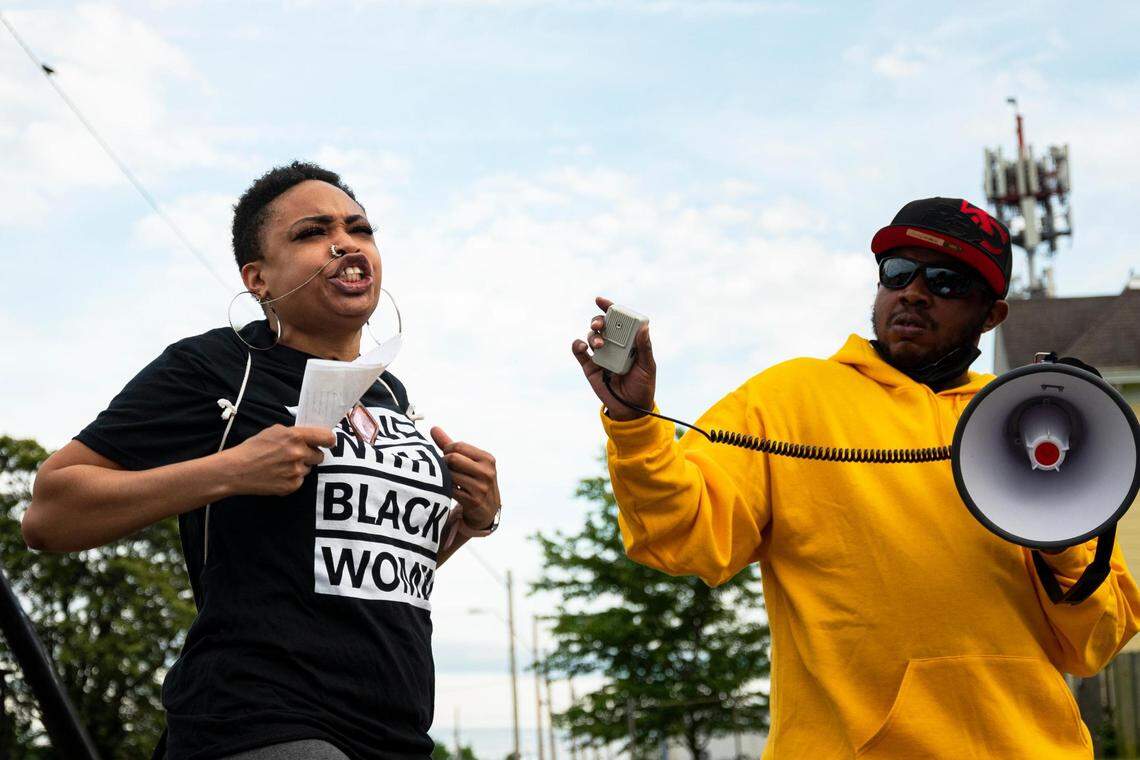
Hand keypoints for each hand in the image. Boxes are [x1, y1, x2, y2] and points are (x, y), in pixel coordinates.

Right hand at [220, 424, 334, 495]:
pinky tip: (278, 474)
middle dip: (311, 455)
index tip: (328, 442)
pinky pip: (300, 480)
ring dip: (300, 467)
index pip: (327, 437)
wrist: (236, 470)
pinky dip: (292, 478)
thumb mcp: (274, 431)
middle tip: (296, 455)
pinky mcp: (292, 486)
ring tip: (281, 465)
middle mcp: (298, 454)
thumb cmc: (253, 448)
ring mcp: (296, 471)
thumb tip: (310, 436)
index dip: (329, 440)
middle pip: (319, 456)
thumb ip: (294, 433)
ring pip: (309, 469)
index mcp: (295, 436)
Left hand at [431, 427, 499, 529]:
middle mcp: (486, 472)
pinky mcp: (473, 501)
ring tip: (445, 480)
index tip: (446, 457)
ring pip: (450, 475)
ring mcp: (481, 487)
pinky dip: (445, 489)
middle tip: (443, 469)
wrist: (487, 510)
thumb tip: (433, 428)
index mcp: (487, 459)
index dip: (446, 450)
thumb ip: (450, 445)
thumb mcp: (467, 462)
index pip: (458, 446)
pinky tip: (448, 490)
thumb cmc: (473, 481)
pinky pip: (450, 490)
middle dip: (443, 463)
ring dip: (443, 477)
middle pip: (453, 459)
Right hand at [571, 295, 655, 420]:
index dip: (609, 308)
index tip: (600, 301)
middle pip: (601, 325)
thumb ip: (644, 347)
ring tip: (599, 344)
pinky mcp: (590, 367)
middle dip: (598, 320)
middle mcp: (613, 345)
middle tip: (600, 324)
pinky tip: (581, 346)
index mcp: (627, 341)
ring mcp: (600, 355)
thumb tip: (644, 327)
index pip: (618, 321)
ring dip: (592, 336)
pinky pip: (579, 352)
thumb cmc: (643, 386)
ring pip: (591, 336)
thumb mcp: (648, 366)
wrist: (631, 409)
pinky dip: (577, 345)